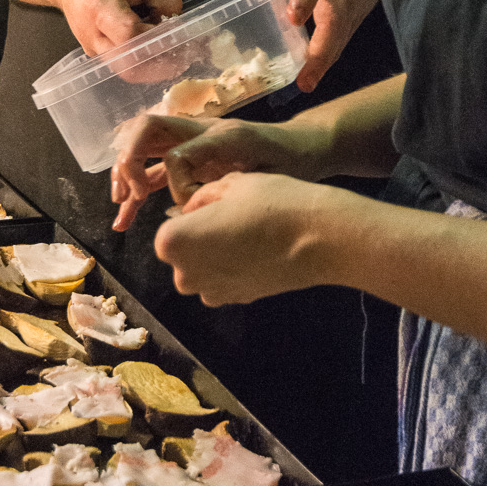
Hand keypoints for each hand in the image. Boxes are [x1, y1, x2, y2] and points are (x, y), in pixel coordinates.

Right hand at [55, 0, 181, 55]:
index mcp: (100, 6)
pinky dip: (144, 60)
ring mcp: (90, 46)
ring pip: (128, 70)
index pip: (131, 35)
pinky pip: (123, 63)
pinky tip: (157, 45)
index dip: (159, 39)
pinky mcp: (94, 51)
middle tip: (187, 53)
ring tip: (174, 48)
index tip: (181, 34)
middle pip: (130, 65)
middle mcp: (91, 33)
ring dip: (155, 64)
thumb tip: (175, 26)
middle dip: (162, 63)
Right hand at [110, 112, 327, 231]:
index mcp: (219, 134)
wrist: (305, 149)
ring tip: (120, 206)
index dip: (175, 183)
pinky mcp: (189, 162)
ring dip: (125, 174)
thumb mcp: (269, 173)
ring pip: (144, 149)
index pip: (176, 152)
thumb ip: (232, 182)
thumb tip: (189, 205)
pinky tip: (126, 217)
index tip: (189, 208)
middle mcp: (198, 132)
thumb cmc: (292, 161)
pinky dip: (137, 191)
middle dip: (128, 159)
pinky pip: (154, 171)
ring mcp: (191, 145)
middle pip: (146, 129)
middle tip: (128, 195)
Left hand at [154, 170, 343, 304]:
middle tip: (233, 219)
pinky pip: (222, 282)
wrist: (318, 237)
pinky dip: (232, 270)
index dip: (192, 216)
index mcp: (173, 242)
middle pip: (182, 253)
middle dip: (199, 238)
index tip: (217, 208)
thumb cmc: (270, 202)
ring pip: (201, 269)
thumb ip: (201, 198)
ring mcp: (211, 293)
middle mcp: (185, 275)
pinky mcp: (236, 301)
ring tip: (248, 234)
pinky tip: (258, 252)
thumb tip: (192, 210)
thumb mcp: (229, 184)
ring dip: (215, 255)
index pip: (168, 231)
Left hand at [253, 0, 392, 93]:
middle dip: (319, 51)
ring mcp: (352, 1)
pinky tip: (316, 71)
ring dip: (325, 61)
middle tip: (304, 79)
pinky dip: (332, 54)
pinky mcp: (360, 9)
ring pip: (341, 36)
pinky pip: (344, 35)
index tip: (293, 17)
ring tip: (307, 83)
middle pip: (333, 21)